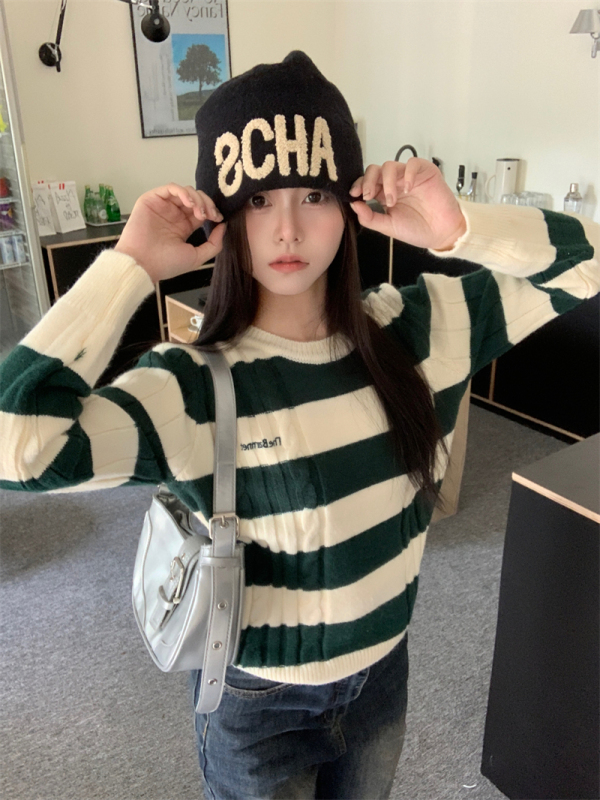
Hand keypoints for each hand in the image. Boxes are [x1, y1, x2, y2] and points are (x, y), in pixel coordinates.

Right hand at [114, 183, 226, 282]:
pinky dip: (183, 192)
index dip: (212, 211)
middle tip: (210, 214)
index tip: (218, 219)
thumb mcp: (196, 257)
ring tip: (199, 211)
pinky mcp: (152, 200)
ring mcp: (163, 206)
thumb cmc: (166, 264)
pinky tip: (189, 203)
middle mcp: (173, 214)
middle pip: (196, 198)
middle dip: (207, 203)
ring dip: (197, 198)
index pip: (201, 210)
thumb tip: (223, 226)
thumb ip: (214, 244)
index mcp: (183, 226)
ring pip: (185, 191)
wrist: (142, 264)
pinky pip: (170, 188)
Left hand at [349, 158, 466, 250]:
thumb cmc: (416, 230)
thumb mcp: (388, 227)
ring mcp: (408, 177)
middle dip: (368, 181)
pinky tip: (408, 188)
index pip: (366, 182)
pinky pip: (412, 163)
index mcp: (383, 195)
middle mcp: (394, 183)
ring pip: (390, 166)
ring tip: (392, 200)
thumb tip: (353, 205)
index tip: (354, 195)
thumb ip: (370, 218)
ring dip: (387, 182)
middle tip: (369, 196)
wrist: (441, 233)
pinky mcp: (425, 172)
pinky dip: (407, 173)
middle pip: (375, 170)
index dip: (359, 185)